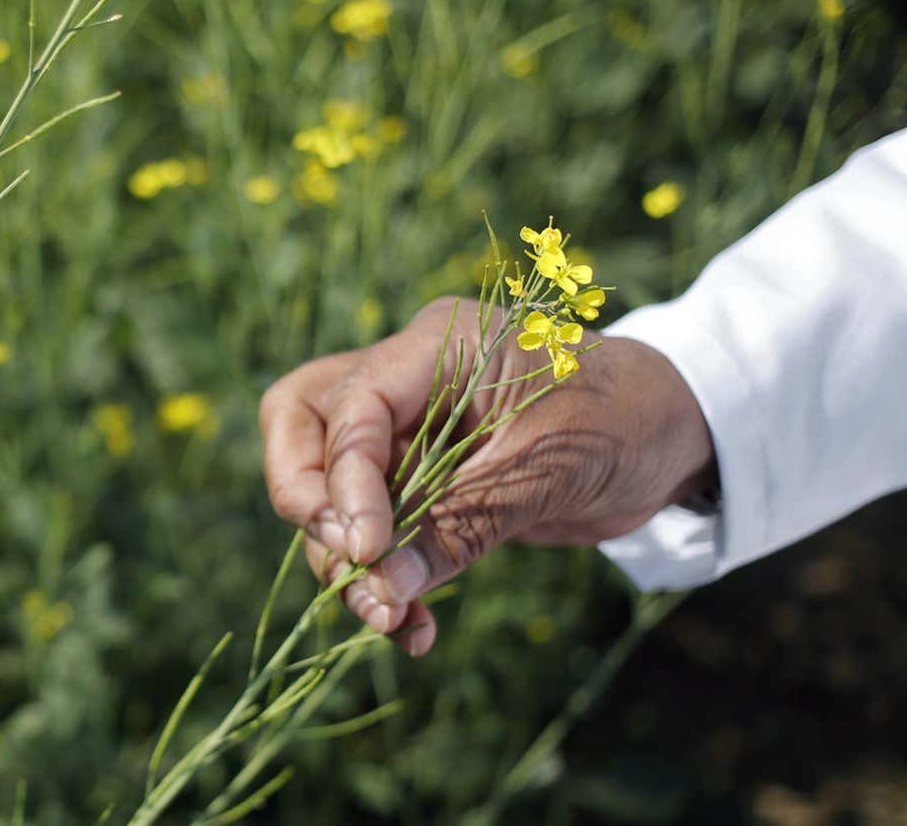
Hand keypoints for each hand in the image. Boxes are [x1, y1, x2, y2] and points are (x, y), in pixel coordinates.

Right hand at [258, 298, 713, 654]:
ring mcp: (405, 428)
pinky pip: (373, 525)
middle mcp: (404, 380)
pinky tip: (413, 628)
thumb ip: (460, 525)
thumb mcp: (545, 473)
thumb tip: (380, 590)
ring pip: (326, 483)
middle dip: (309, 500)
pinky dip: (383, 577)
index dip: (344, 481)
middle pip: (301, 422)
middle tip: (348, 560)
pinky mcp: (419, 478)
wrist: (675, 436)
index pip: (351, 406)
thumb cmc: (622, 424)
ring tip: (389, 620)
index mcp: (434, 347)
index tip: (366, 552)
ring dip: (345, 560)